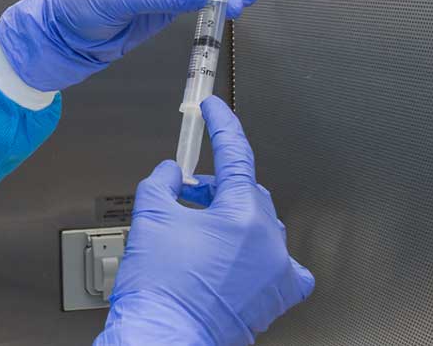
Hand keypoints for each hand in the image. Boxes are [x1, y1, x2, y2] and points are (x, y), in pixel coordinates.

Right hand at [96, 97, 314, 345]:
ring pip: (261, 226)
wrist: (164, 337)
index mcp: (241, 216)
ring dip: (233, 220)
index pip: (235, 154)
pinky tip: (242, 258)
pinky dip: (263, 256)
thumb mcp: (150, 220)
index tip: (214, 109)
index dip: (221, 125)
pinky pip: (282, 265)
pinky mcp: (276, 296)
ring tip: (200, 233)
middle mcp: (267, 241)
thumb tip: (170, 174)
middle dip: (215, 188)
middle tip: (185, 194)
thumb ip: (161, 183)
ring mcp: (276, 270)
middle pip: (246, 192)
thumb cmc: (160, 292)